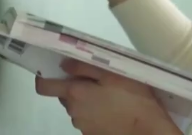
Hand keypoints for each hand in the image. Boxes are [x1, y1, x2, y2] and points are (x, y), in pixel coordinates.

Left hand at [36, 59, 178, 134]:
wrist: (147, 129)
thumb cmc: (131, 97)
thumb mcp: (111, 73)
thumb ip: (83, 67)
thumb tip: (63, 64)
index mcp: (74, 93)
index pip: (43, 87)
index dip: (44, 76)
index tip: (54, 69)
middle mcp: (73, 111)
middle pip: (65, 95)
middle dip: (75, 87)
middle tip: (97, 80)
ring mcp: (82, 126)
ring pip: (78, 107)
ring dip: (87, 100)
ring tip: (110, 95)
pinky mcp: (91, 134)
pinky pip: (88, 119)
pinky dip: (96, 113)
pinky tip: (113, 109)